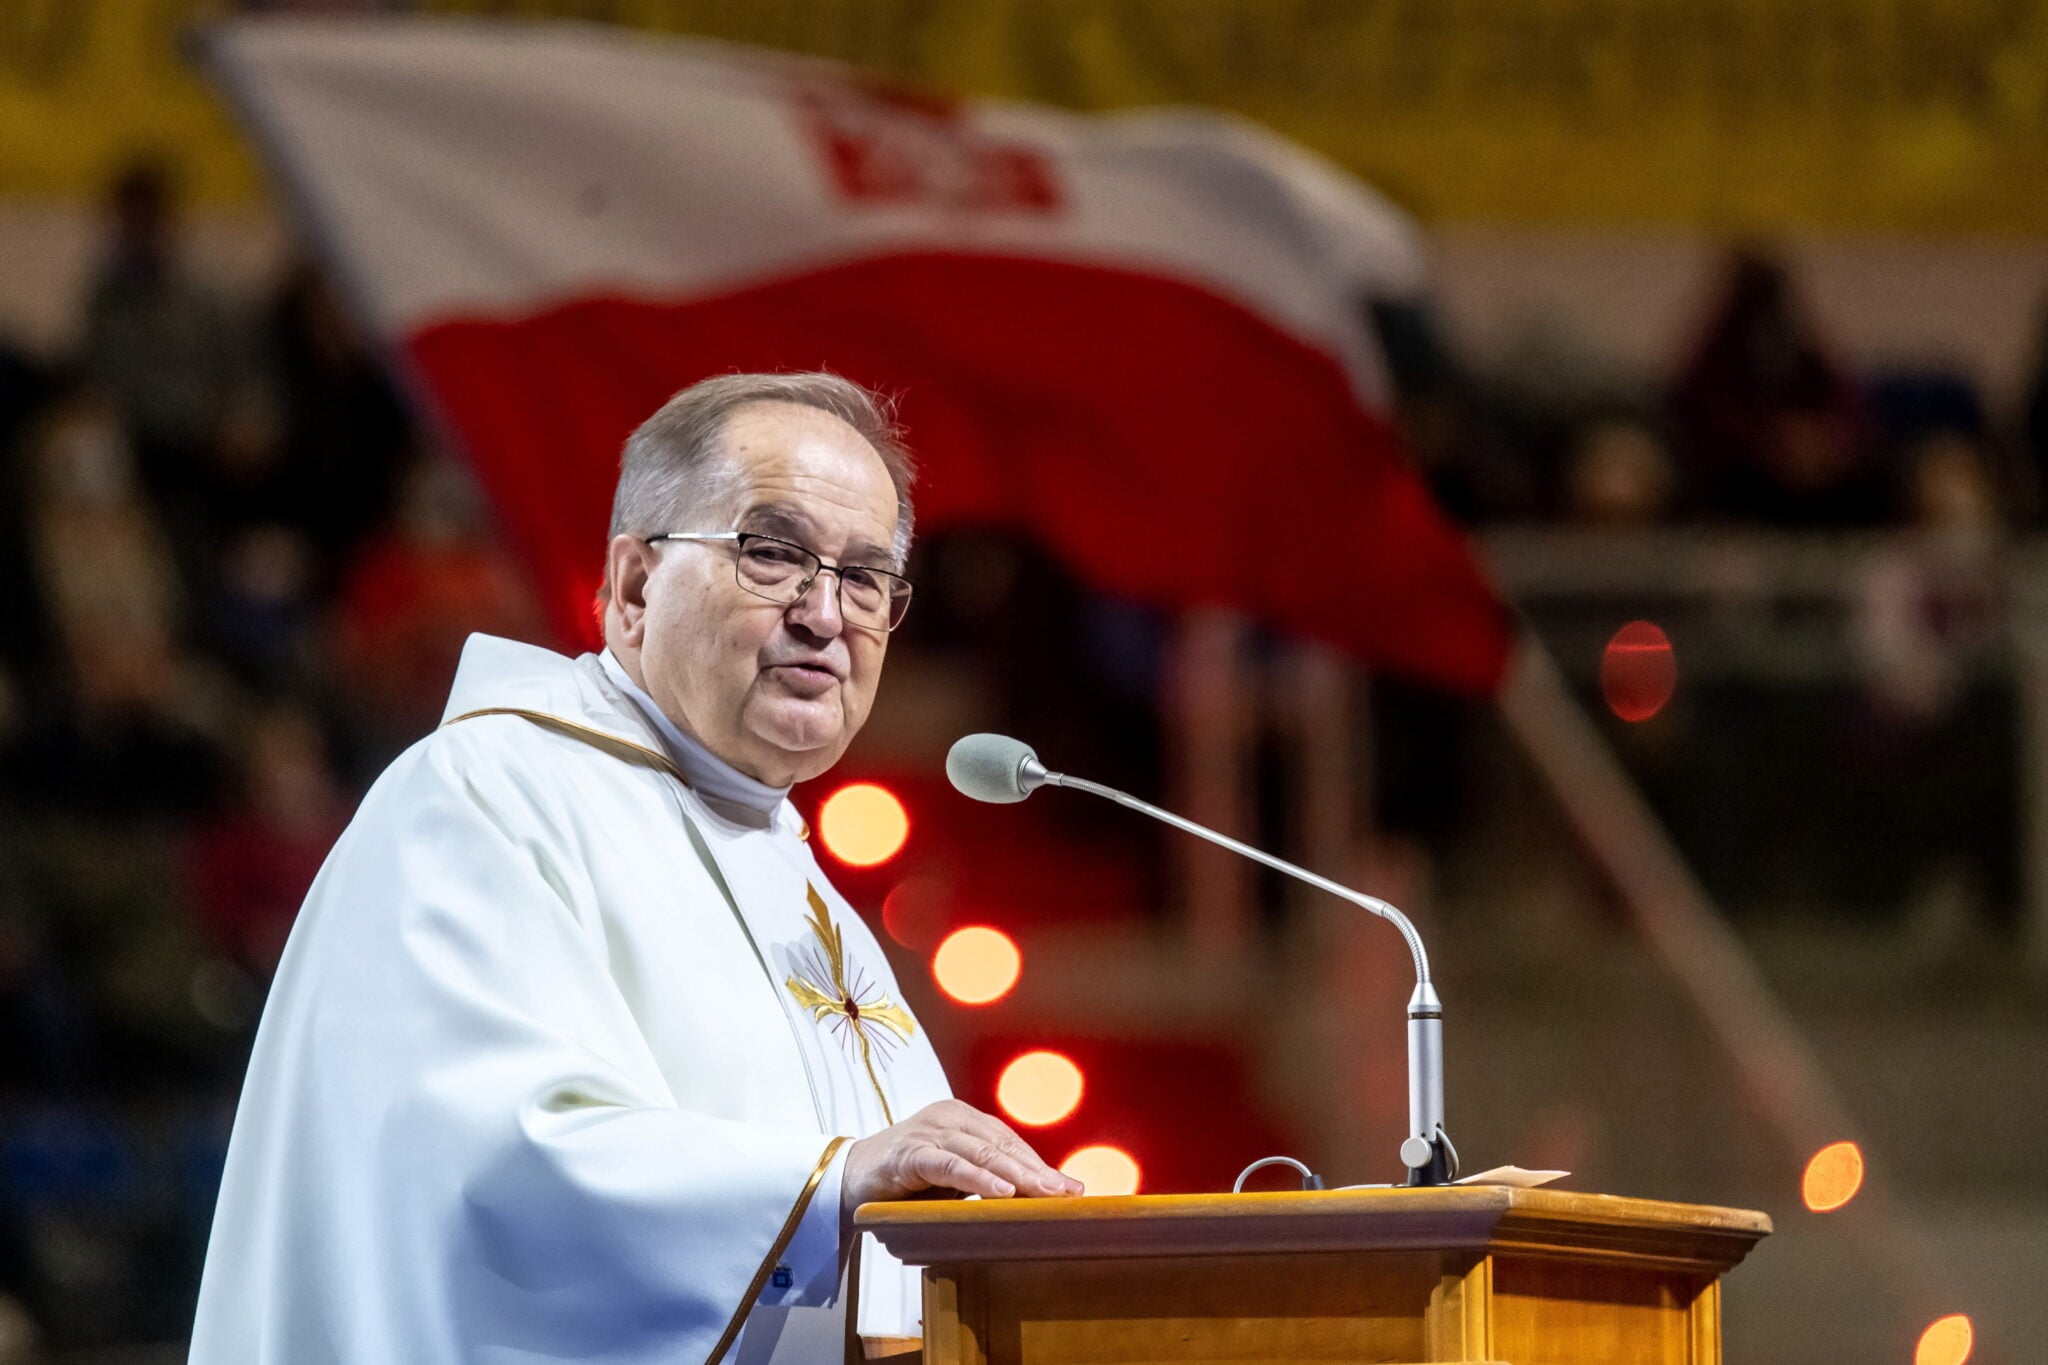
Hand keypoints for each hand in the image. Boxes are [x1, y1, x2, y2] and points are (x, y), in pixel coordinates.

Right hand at [841, 1099, 1083, 1211]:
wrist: (850, 1179)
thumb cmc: (908, 1179)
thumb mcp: (953, 1176)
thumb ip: (986, 1177)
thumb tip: (1035, 1197)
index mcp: (963, 1118)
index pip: (1010, 1141)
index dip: (1041, 1164)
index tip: (1071, 1188)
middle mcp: (949, 1117)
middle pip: (1001, 1145)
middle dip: (1037, 1170)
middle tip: (1067, 1193)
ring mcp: (928, 1132)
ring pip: (981, 1152)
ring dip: (1015, 1175)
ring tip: (1043, 1193)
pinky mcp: (909, 1153)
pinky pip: (949, 1164)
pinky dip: (977, 1177)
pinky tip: (1000, 1192)